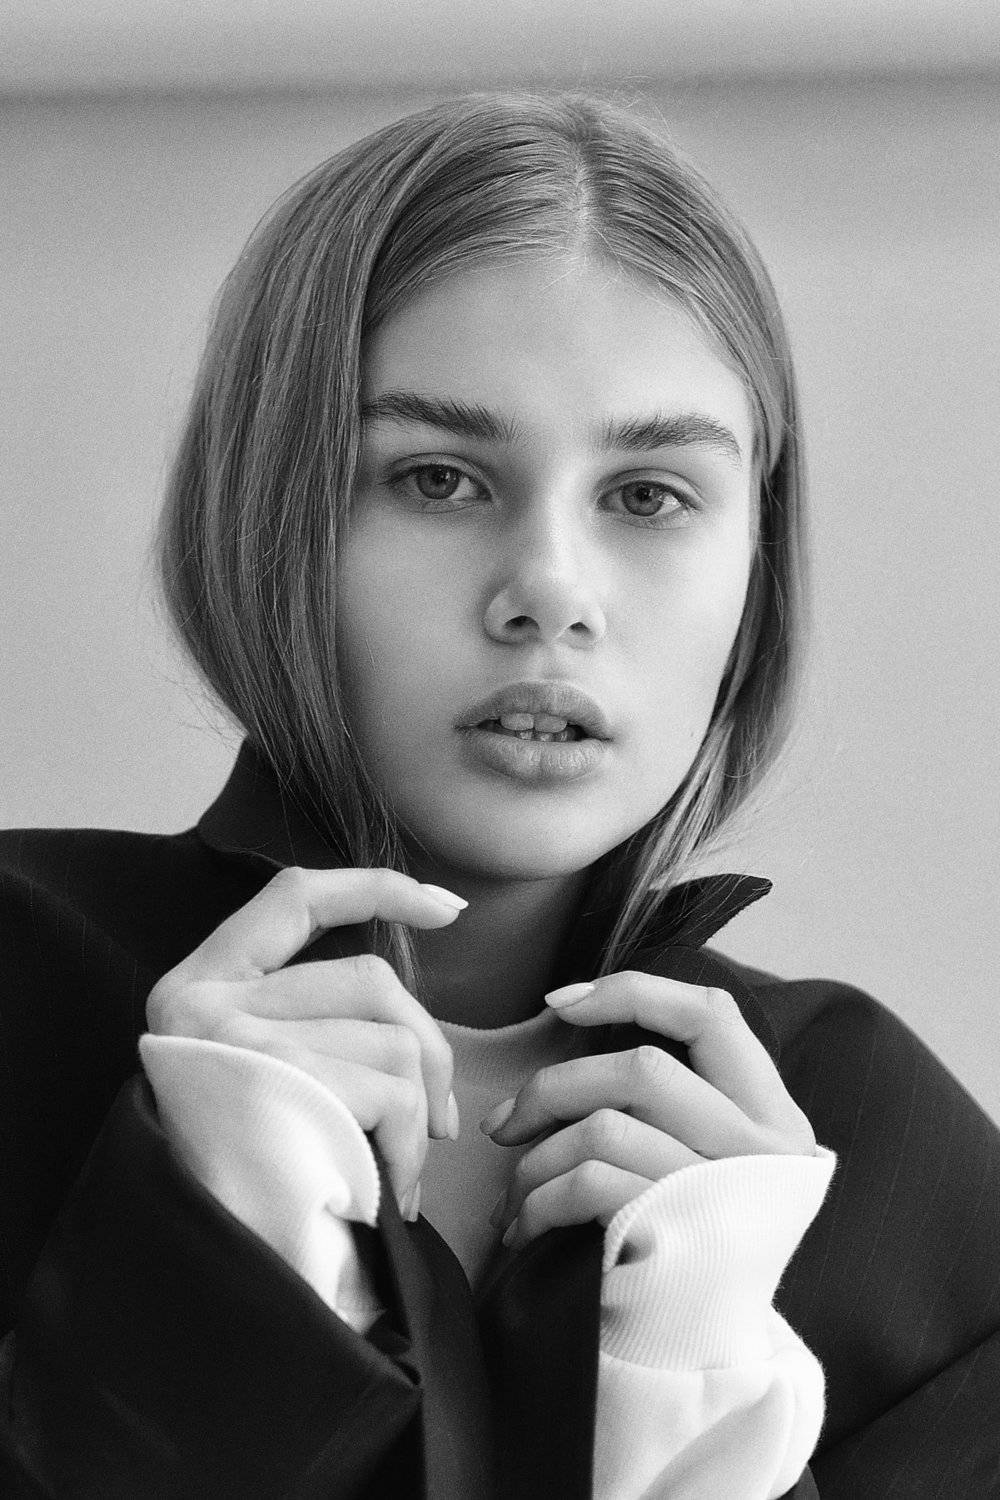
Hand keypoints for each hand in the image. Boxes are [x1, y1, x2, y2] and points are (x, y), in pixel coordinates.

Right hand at [146, 866, 463, 1218]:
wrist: (203, 1281)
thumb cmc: (246, 1185)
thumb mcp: (260, 1077)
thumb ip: (312, 1022)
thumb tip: (418, 1021)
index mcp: (199, 983)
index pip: (296, 897)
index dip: (376, 889)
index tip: (447, 908)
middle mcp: (203, 1001)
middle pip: (370, 977)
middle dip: (429, 1049)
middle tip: (437, 1123)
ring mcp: (234, 1038)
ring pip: (392, 1038)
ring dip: (418, 1116)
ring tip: (400, 1175)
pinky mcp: (275, 1083)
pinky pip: (392, 1091)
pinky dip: (409, 1148)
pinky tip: (391, 1197)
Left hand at [482, 973, 815, 1249]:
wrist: (705, 1363)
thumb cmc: (685, 1248)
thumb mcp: (708, 1163)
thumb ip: (680, 1101)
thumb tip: (575, 1014)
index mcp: (775, 1115)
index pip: (711, 1015)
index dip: (632, 992)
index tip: (559, 1002)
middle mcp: (763, 1148)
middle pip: (642, 1070)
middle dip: (553, 1088)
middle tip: (503, 1124)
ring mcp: (725, 1192)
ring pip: (606, 1128)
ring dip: (536, 1159)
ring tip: (510, 1196)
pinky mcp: (682, 1236)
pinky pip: (590, 1185)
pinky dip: (539, 1201)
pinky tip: (521, 1229)